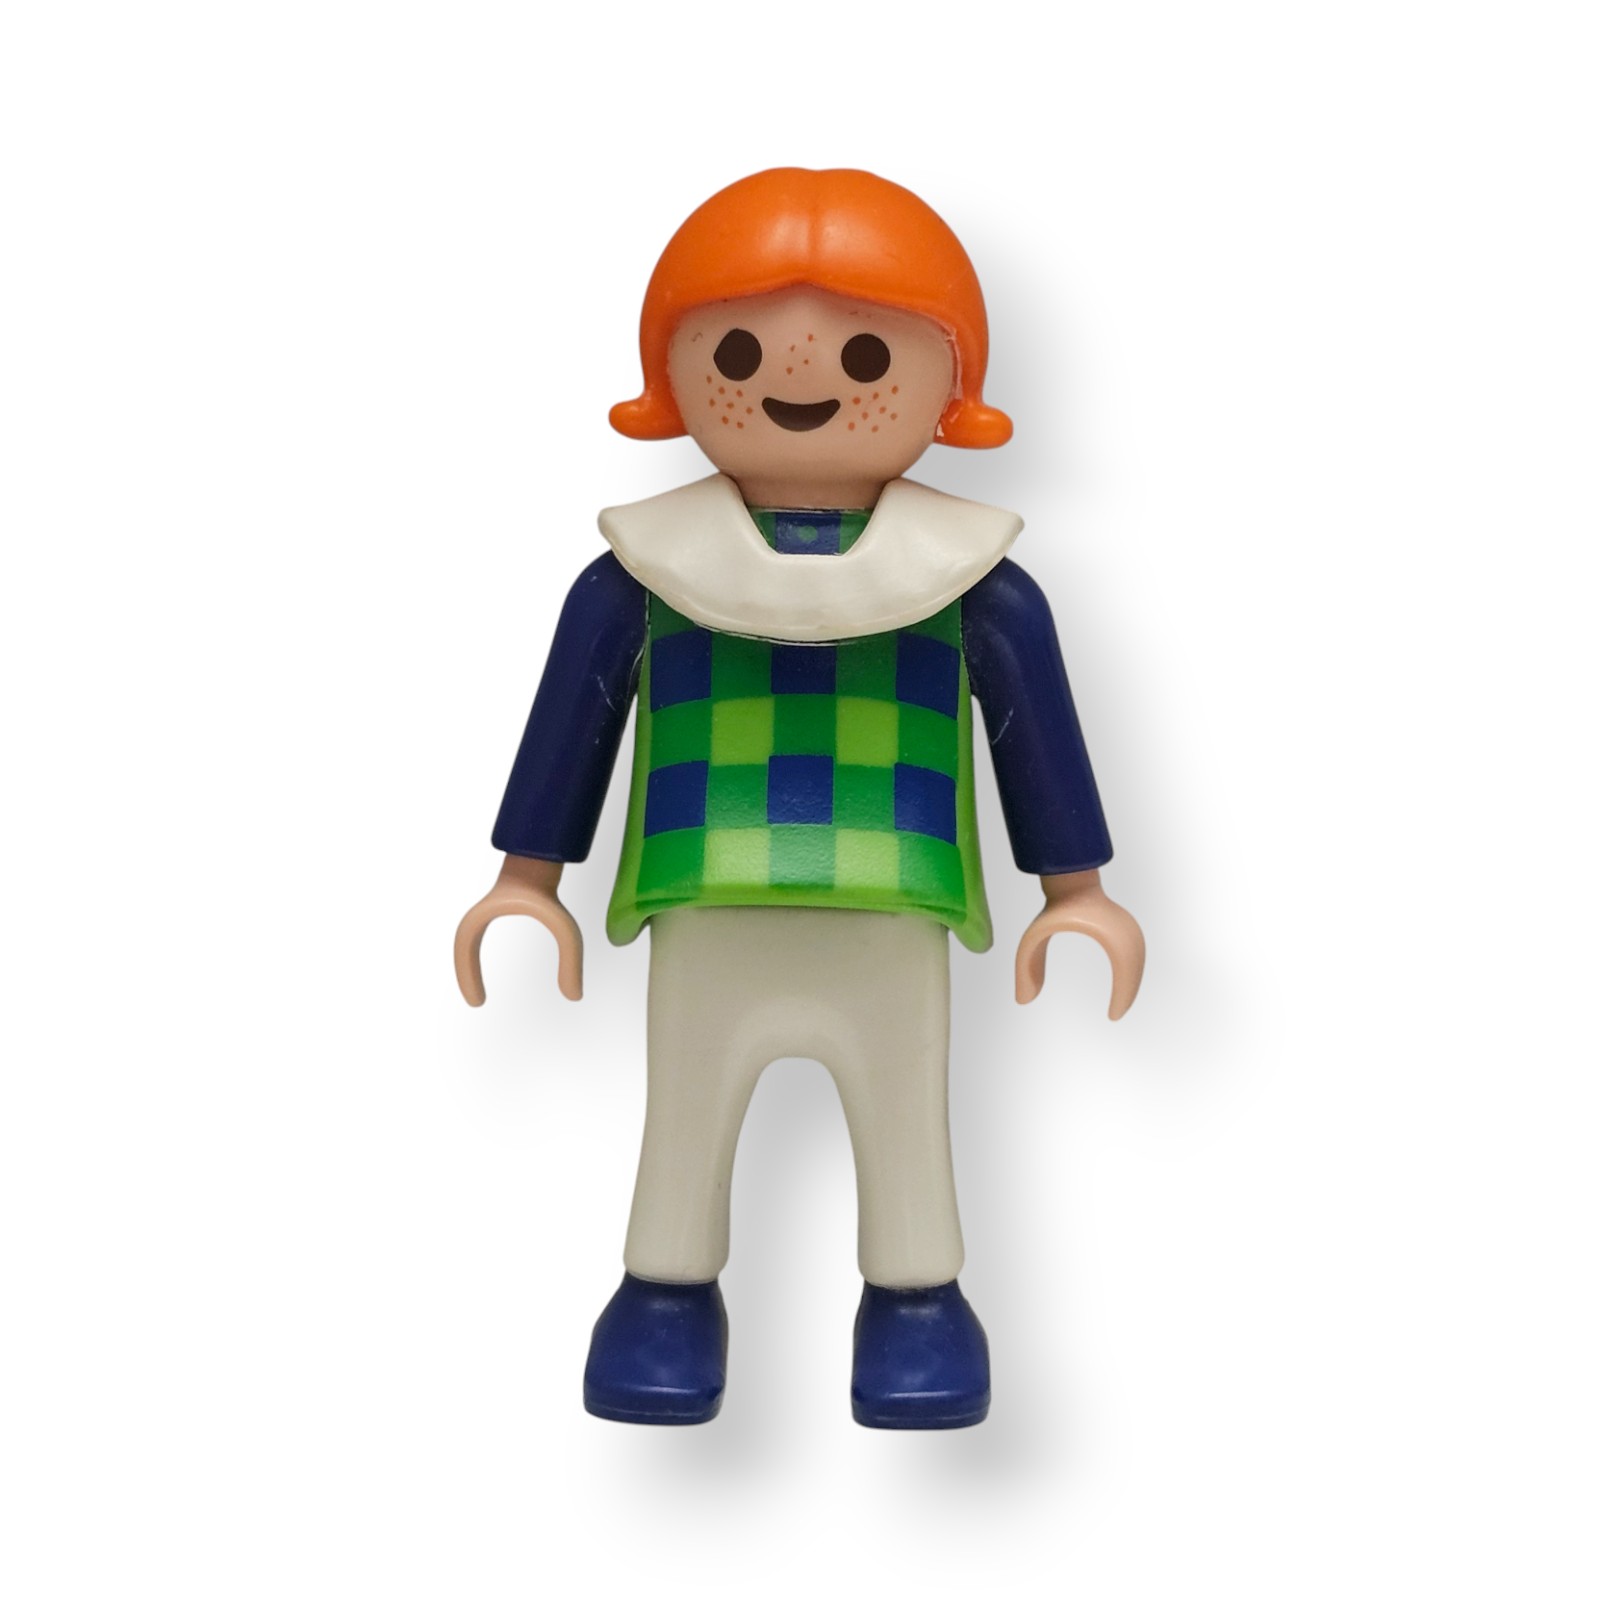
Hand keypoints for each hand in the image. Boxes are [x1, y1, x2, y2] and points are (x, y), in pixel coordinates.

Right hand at [454, 855, 582, 1004]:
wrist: (544, 860)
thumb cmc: (553, 894)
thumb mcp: (564, 930)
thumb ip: (571, 960)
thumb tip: (575, 996)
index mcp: (484, 915)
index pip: (464, 947)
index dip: (466, 975)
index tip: (478, 1002)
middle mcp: (479, 914)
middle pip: (462, 946)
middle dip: (466, 973)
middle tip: (478, 1001)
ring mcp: (485, 910)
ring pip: (466, 941)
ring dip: (469, 964)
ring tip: (479, 990)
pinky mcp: (494, 908)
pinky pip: (478, 936)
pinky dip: (477, 955)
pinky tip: (491, 967)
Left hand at [1015, 869, 1144, 1017]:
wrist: (1072, 882)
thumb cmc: (1053, 910)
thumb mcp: (1033, 940)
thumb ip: (1026, 967)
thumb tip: (1022, 1001)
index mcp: (1107, 933)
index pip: (1124, 970)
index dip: (1122, 995)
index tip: (1112, 1016)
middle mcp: (1125, 930)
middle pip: (1134, 969)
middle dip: (1128, 994)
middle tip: (1116, 1014)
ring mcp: (1130, 927)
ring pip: (1137, 963)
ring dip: (1131, 983)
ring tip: (1119, 1003)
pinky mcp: (1129, 927)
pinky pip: (1136, 955)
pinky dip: (1131, 972)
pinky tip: (1123, 984)